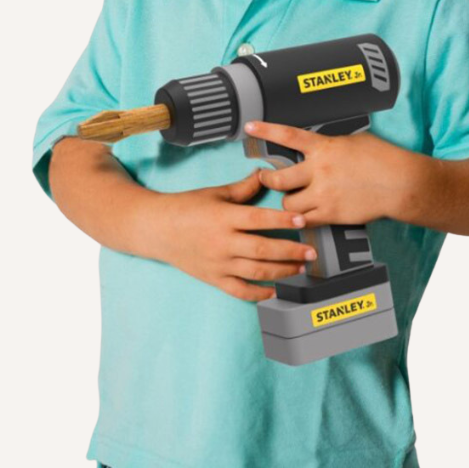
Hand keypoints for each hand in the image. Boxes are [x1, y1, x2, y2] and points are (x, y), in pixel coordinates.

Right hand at [156, 170, 317, 303]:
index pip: (258, 219)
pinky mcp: (213, 278)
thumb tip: (264, 173)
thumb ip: (243, 187)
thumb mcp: (215, 193)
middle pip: (262, 250)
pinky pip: (239, 291)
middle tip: (312, 252)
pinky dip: (258, 294)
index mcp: (223, 217)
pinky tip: (274, 290)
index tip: (302, 220)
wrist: (157, 228)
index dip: (282, 220)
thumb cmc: (186, 207)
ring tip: (300, 268)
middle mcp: (222, 242)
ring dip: (281, 271)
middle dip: (290, 252)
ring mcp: (218, 263)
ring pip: (255, 272)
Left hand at [245, 121, 399, 226]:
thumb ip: (329, 144)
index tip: (249, 126)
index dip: (265, 129)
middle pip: (279, 179)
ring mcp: (324, 194)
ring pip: (289, 205)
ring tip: (296, 200)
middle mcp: (319, 170)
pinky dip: (304, 219)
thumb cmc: (381, 158)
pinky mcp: (332, 214)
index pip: (288, 135)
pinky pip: (306, 221)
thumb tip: (317, 145)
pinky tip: (308, 215)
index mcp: (324, 147)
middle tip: (266, 179)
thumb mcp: (351, 141)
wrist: (400, 183)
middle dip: (268, 180)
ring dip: (289, 203)